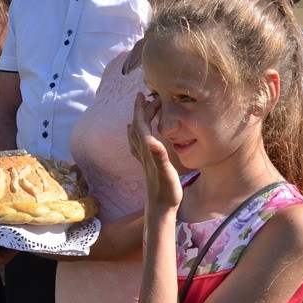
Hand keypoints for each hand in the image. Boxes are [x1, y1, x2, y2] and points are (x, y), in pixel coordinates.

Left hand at [127, 92, 181, 209]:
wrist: (159, 209)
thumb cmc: (166, 192)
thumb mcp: (166, 173)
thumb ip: (159, 156)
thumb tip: (152, 140)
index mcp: (147, 150)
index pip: (140, 124)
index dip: (141, 109)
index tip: (142, 94)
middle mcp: (142, 152)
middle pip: (138, 126)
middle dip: (142, 110)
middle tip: (152, 98)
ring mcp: (143, 159)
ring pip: (136, 134)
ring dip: (139, 120)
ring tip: (145, 110)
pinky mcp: (146, 164)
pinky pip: (137, 144)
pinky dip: (136, 134)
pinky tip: (136, 134)